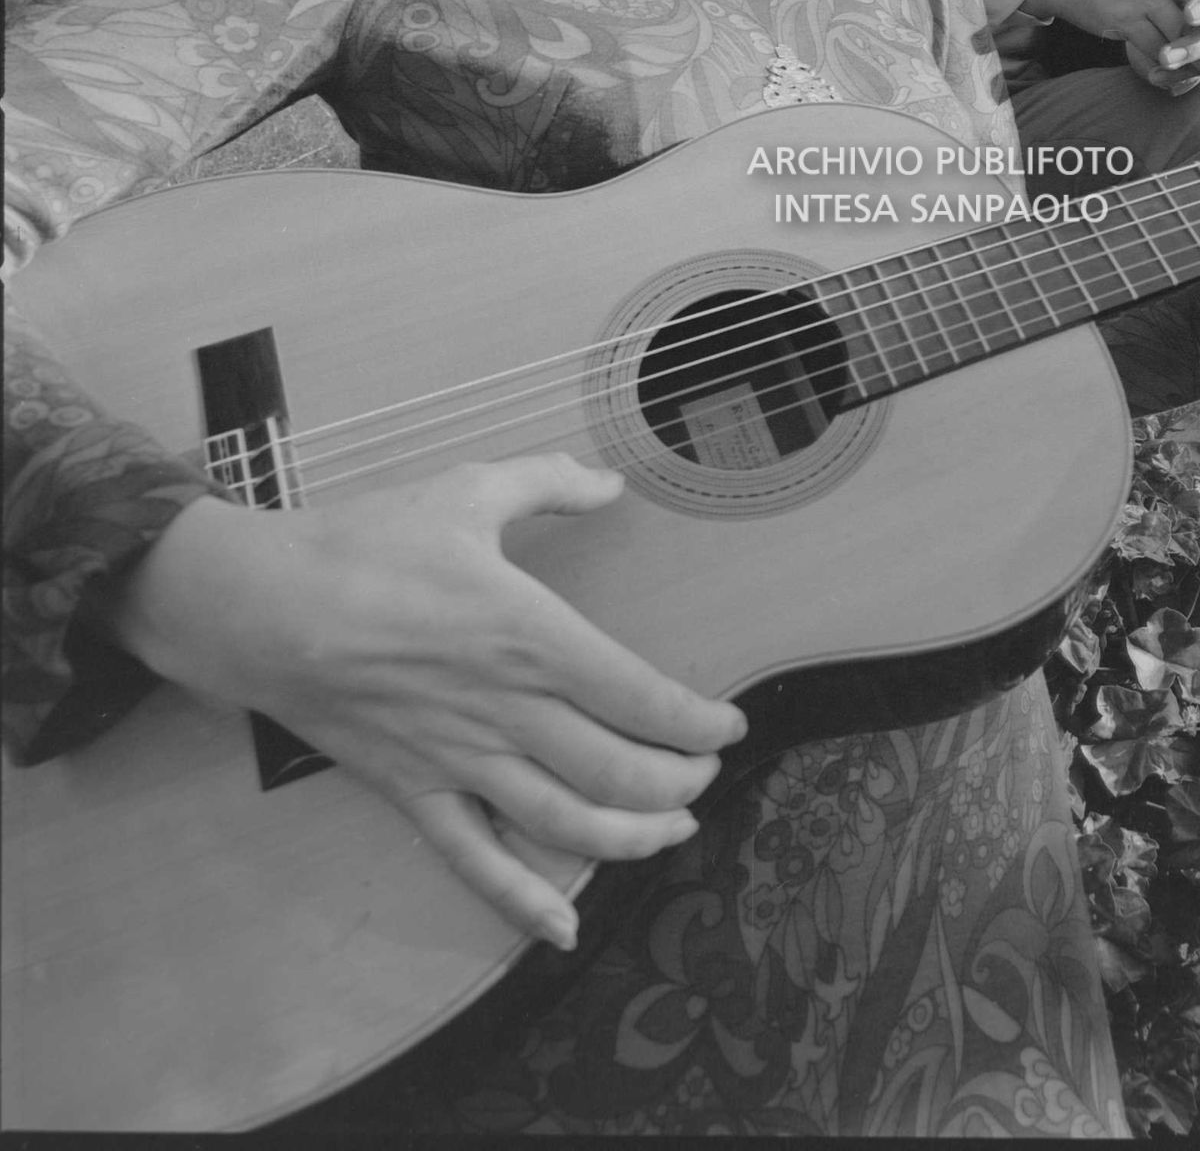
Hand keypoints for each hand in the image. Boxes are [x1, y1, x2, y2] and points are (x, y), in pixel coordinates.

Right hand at [104, 453, 746, 949]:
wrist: (258, 607)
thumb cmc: (366, 545)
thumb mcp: (467, 491)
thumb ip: (548, 482)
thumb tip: (613, 482)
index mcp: (532, 636)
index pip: (642, 696)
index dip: (699, 722)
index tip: (730, 725)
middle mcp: (507, 709)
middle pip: (619, 772)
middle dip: (679, 783)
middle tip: (704, 775)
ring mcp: (460, 761)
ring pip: (566, 825)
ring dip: (630, 839)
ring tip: (670, 831)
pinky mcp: (414, 793)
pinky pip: (475, 861)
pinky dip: (523, 903)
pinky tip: (561, 930)